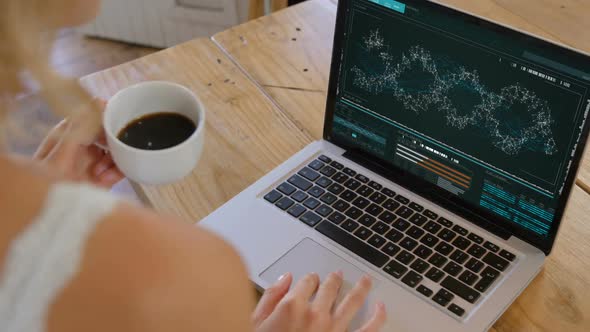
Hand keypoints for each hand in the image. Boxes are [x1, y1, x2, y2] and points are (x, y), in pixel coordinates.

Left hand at [34, 100, 123, 187]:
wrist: (52, 217)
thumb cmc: (47, 186)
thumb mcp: (61, 155)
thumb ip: (79, 129)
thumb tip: (97, 101)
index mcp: (69, 134)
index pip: (94, 115)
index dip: (108, 115)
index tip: (121, 115)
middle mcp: (83, 145)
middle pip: (109, 133)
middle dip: (114, 141)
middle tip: (115, 149)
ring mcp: (94, 161)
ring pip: (117, 150)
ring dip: (114, 160)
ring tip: (101, 174)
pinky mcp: (104, 177)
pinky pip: (121, 167)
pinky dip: (117, 173)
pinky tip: (105, 181)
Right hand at [253, 272, 386, 331]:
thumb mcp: (255, 322)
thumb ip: (270, 298)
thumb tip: (284, 279)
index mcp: (292, 306)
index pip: (307, 281)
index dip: (310, 278)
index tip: (312, 279)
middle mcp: (316, 314)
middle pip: (330, 287)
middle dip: (334, 279)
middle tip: (337, 275)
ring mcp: (334, 329)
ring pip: (353, 300)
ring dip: (361, 287)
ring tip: (366, 281)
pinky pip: (369, 328)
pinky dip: (378, 316)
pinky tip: (381, 308)